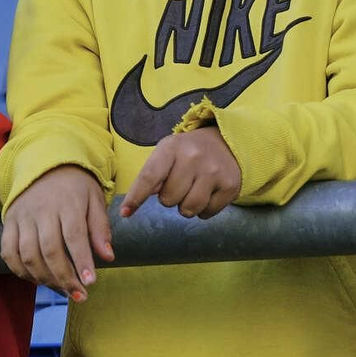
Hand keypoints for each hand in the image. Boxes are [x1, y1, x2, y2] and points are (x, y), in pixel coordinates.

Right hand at [0, 164, 112, 301]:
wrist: (43, 166)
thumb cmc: (74, 188)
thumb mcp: (94, 199)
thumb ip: (100, 228)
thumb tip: (107, 257)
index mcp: (67, 202)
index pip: (74, 235)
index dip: (82, 261)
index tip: (90, 283)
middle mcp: (42, 210)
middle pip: (50, 249)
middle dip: (64, 277)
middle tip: (79, 295)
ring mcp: (22, 217)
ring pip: (28, 254)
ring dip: (44, 278)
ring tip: (62, 289)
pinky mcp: (8, 222)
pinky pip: (8, 252)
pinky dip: (20, 271)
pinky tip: (37, 280)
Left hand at [121, 126, 240, 219]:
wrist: (226, 142)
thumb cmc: (187, 152)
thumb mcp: (166, 153)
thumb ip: (151, 174)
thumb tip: (134, 202)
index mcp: (171, 148)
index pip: (149, 176)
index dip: (135, 197)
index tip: (125, 212)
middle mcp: (193, 158)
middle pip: (168, 199)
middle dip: (169, 197)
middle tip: (178, 184)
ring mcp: (214, 172)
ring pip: (188, 210)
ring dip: (185, 207)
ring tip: (191, 190)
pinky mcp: (230, 186)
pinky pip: (207, 213)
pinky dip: (203, 210)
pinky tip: (206, 193)